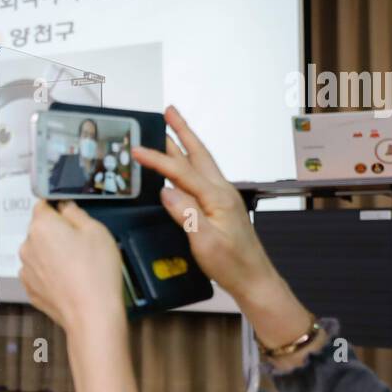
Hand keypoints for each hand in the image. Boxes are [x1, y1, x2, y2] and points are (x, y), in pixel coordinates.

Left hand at [18, 199, 125, 335]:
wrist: (91, 315)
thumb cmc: (96, 274)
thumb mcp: (96, 230)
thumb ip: (76, 212)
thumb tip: (66, 207)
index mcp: (42, 226)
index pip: (42, 205)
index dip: (58, 208)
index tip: (70, 214)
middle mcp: (27, 246)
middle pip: (40, 230)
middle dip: (58, 233)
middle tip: (82, 244)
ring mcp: (26, 269)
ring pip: (39, 252)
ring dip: (53, 254)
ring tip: (78, 266)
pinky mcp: (30, 289)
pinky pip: (39, 273)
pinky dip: (51, 273)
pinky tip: (70, 280)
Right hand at [131, 106, 278, 300]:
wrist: (254, 279)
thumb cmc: (232, 265)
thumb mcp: (205, 243)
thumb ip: (187, 216)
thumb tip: (166, 193)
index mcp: (217, 198)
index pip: (182, 172)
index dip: (158, 160)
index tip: (137, 150)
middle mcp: (221, 192)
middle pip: (198, 154)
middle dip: (182, 131)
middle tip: (168, 111)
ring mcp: (222, 198)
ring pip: (200, 163)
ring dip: (185, 143)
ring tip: (171, 127)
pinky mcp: (220, 206)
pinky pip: (201, 177)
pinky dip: (188, 163)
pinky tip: (179, 167)